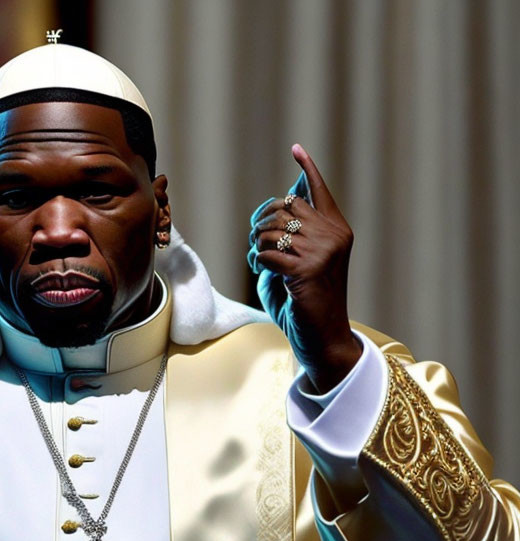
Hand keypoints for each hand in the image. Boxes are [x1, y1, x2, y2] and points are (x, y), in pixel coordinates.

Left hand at [246, 144, 361, 392]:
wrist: (323, 337)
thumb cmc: (307, 302)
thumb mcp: (301, 261)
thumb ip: (293, 234)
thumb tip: (282, 201)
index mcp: (338, 230)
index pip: (320, 191)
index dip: (308, 169)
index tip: (296, 148)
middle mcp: (334, 235)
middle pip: (284, 207)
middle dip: (261, 222)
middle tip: (257, 244)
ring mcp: (322, 252)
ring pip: (271, 230)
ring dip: (256, 246)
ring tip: (260, 261)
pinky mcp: (306, 270)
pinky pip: (266, 253)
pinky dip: (257, 262)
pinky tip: (261, 272)